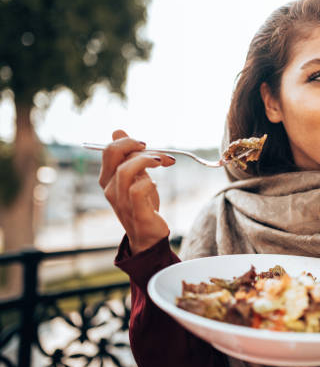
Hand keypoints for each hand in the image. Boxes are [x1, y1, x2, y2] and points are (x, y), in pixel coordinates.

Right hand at [98, 129, 175, 253]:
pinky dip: (149, 182)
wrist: (148, 235)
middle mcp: (110, 188)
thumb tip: (117, 131)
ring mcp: (121, 201)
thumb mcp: (137, 176)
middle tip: (157, 152)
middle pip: (113, 154)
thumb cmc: (143, 203)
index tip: (147, 144)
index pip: (109, 149)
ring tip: (163, 162)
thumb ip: (128, 156)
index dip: (128, 141)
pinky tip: (156, 185)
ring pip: (125, 170)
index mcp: (108, 178)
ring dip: (147, 160)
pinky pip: (137, 190)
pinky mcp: (136, 212)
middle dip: (136, 145)